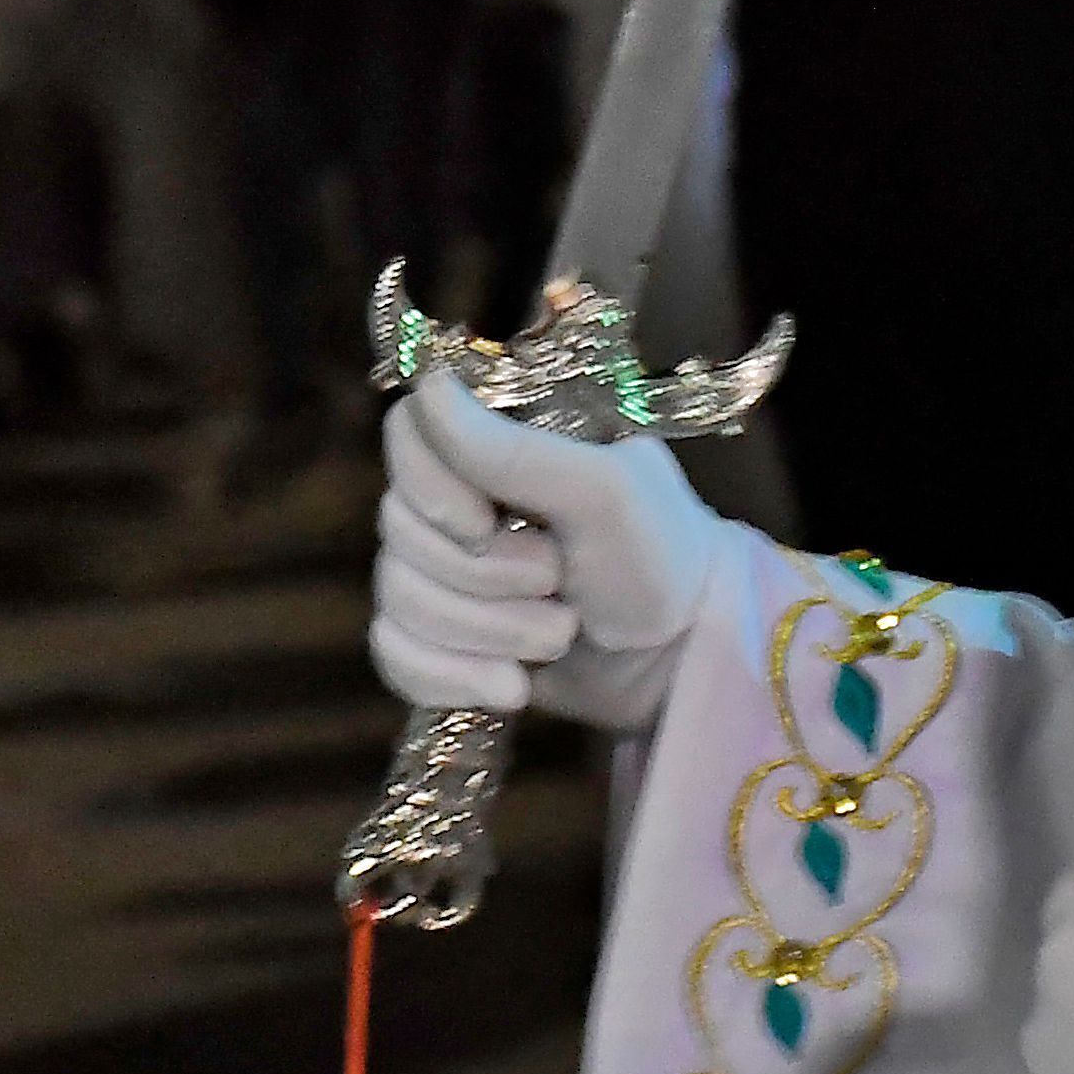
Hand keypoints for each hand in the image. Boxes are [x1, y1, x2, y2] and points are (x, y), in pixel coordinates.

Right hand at [371, 371, 734, 728]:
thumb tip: (429, 387)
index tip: (485, 521)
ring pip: (398, 598)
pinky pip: (394, 653)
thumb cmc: (659, 559)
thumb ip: (514, 451)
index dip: (431, 485)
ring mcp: (444, 570)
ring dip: (485, 632)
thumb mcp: (605, 495)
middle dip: (484, 577)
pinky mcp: (440, 636)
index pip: (406, 433)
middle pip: (398, 528)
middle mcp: (460, 498)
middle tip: (558, 582)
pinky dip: (452, 677)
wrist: (680, 660)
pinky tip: (512, 686)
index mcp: (499, 443)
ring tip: (559, 636)